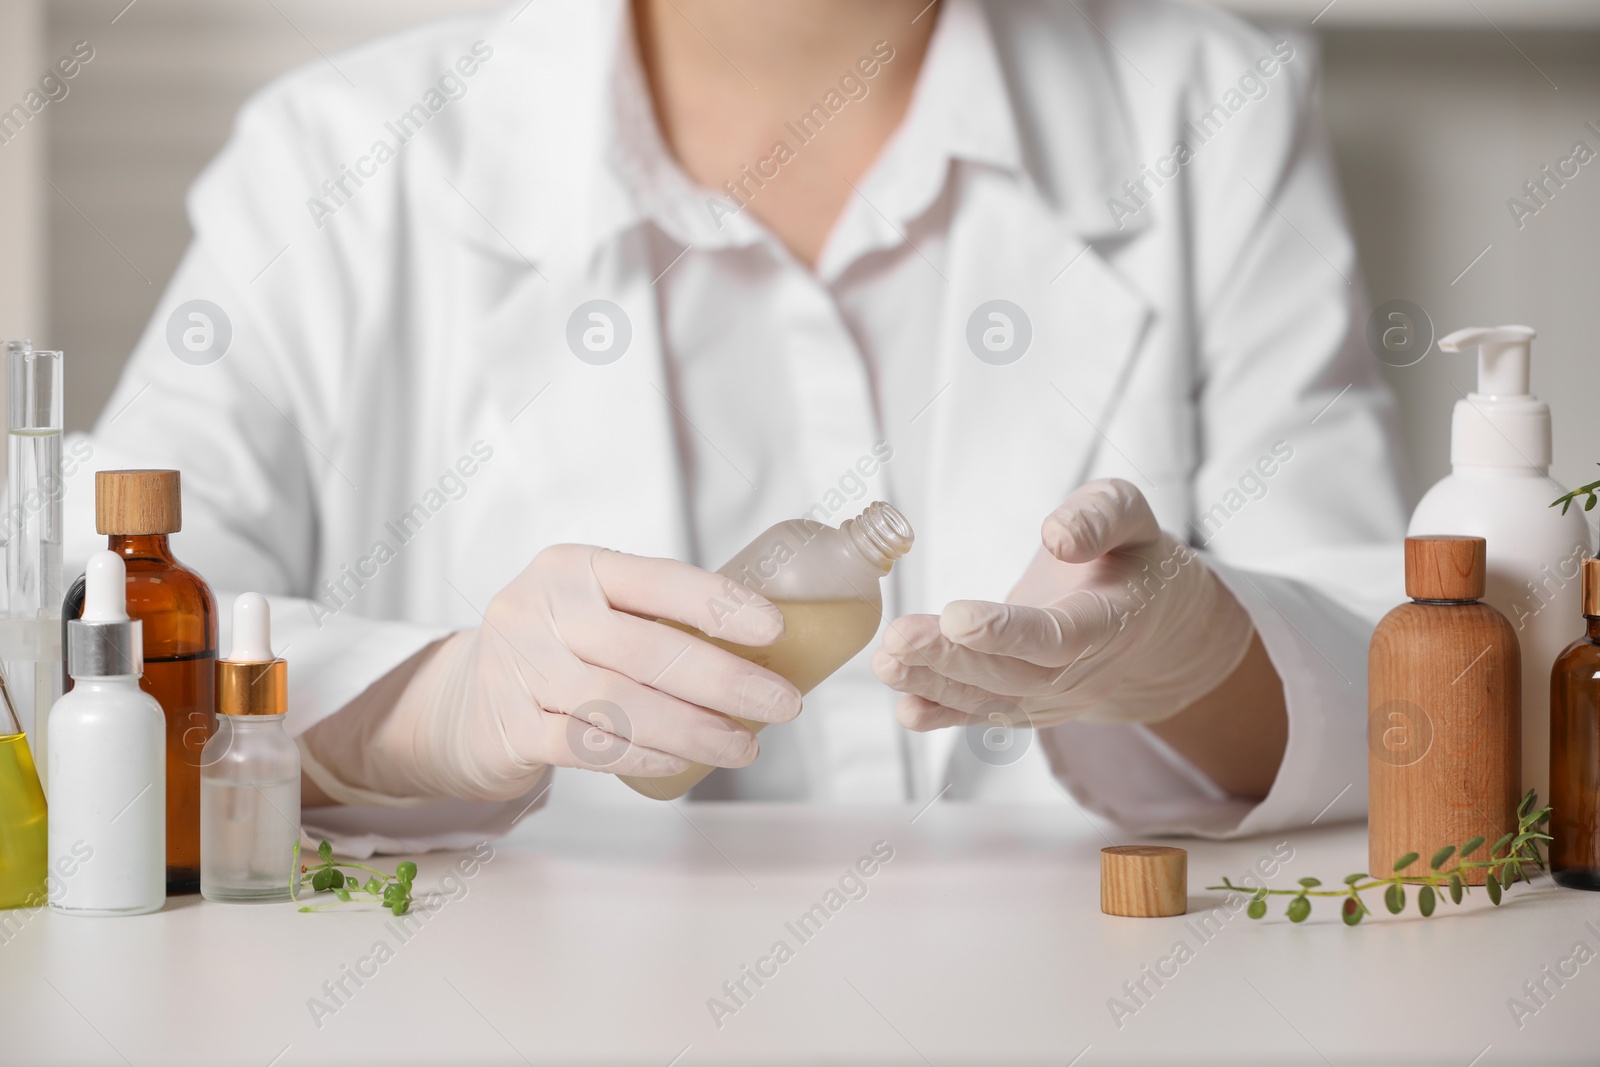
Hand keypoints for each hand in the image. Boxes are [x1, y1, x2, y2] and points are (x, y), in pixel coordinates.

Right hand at [303, 545, 801, 801]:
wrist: (462, 699)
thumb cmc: (557, 648)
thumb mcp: (592, 608)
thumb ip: (654, 617)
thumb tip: (763, 649)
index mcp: (573, 566)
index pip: (657, 578)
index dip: (719, 604)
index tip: (773, 629)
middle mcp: (538, 608)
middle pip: (646, 648)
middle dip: (724, 680)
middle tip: (782, 704)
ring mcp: (518, 668)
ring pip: (622, 704)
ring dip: (694, 730)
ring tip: (744, 746)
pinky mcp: (510, 726)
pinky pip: (591, 746)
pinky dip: (644, 757)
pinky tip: (682, 764)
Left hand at [872, 479, 1253, 731]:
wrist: (1150, 614)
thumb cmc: (1129, 553)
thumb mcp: (1129, 513)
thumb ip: (1100, 516)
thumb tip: (1058, 535)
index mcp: (1113, 618)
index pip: (1061, 636)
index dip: (1008, 632)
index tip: (955, 616)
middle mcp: (1086, 670)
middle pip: (1016, 675)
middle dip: (953, 659)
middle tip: (898, 638)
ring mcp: (1057, 696)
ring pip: (993, 699)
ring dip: (936, 684)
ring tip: (887, 663)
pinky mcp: (1030, 704)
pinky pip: (985, 716)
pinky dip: (943, 715)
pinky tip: (904, 708)